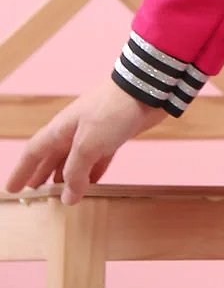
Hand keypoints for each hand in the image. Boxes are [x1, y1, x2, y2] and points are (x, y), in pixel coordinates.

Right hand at [4, 78, 169, 205]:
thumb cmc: (111, 111)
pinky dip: (91, 174)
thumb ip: (75, 172)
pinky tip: (91, 185)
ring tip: (61, 196)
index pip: (34, 151)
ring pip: (74, 160)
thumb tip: (67, 198)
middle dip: (41, 176)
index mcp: (61, 129)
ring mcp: (94, 132)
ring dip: (66, 177)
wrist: (147, 89)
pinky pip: (97, 159)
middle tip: (33, 196)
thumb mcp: (88, 145)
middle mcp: (74, 130)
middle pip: (52, 157)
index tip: (11, 189)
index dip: (22, 171)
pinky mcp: (114, 136)